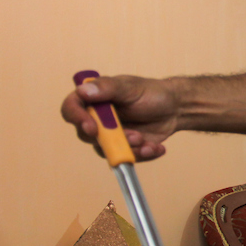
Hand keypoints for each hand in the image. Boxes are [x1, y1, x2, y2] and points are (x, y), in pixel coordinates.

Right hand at [61, 75, 175, 160]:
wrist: (175, 109)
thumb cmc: (151, 93)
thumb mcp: (130, 87)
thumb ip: (107, 88)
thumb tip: (83, 90)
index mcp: (94, 99)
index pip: (71, 109)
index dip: (76, 119)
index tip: (92, 127)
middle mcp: (97, 118)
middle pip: (86, 135)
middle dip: (111, 139)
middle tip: (135, 135)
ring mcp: (109, 135)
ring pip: (106, 151)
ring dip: (128, 149)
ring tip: (146, 140)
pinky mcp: (123, 148)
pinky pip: (124, 158)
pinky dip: (141, 155)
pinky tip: (155, 147)